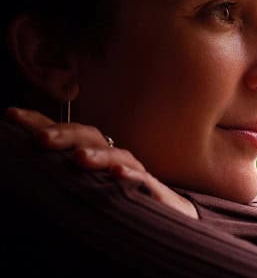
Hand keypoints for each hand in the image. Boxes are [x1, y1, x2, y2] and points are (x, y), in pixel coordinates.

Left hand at [5, 107, 197, 218]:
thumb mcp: (86, 187)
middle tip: (40, 140)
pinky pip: (144, 181)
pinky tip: (117, 174)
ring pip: (116, 156)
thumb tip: (22, 168)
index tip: (10, 115)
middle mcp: (113, 158)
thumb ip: (60, 174)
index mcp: (93, 155)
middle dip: (65, 136)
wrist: (168, 213)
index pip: (64, 134)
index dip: (39, 122)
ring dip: (97, 155)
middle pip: (89, 138)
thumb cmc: (121, 199)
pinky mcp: (154, 192)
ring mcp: (135, 173)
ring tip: (78, 158)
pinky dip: (131, 176)